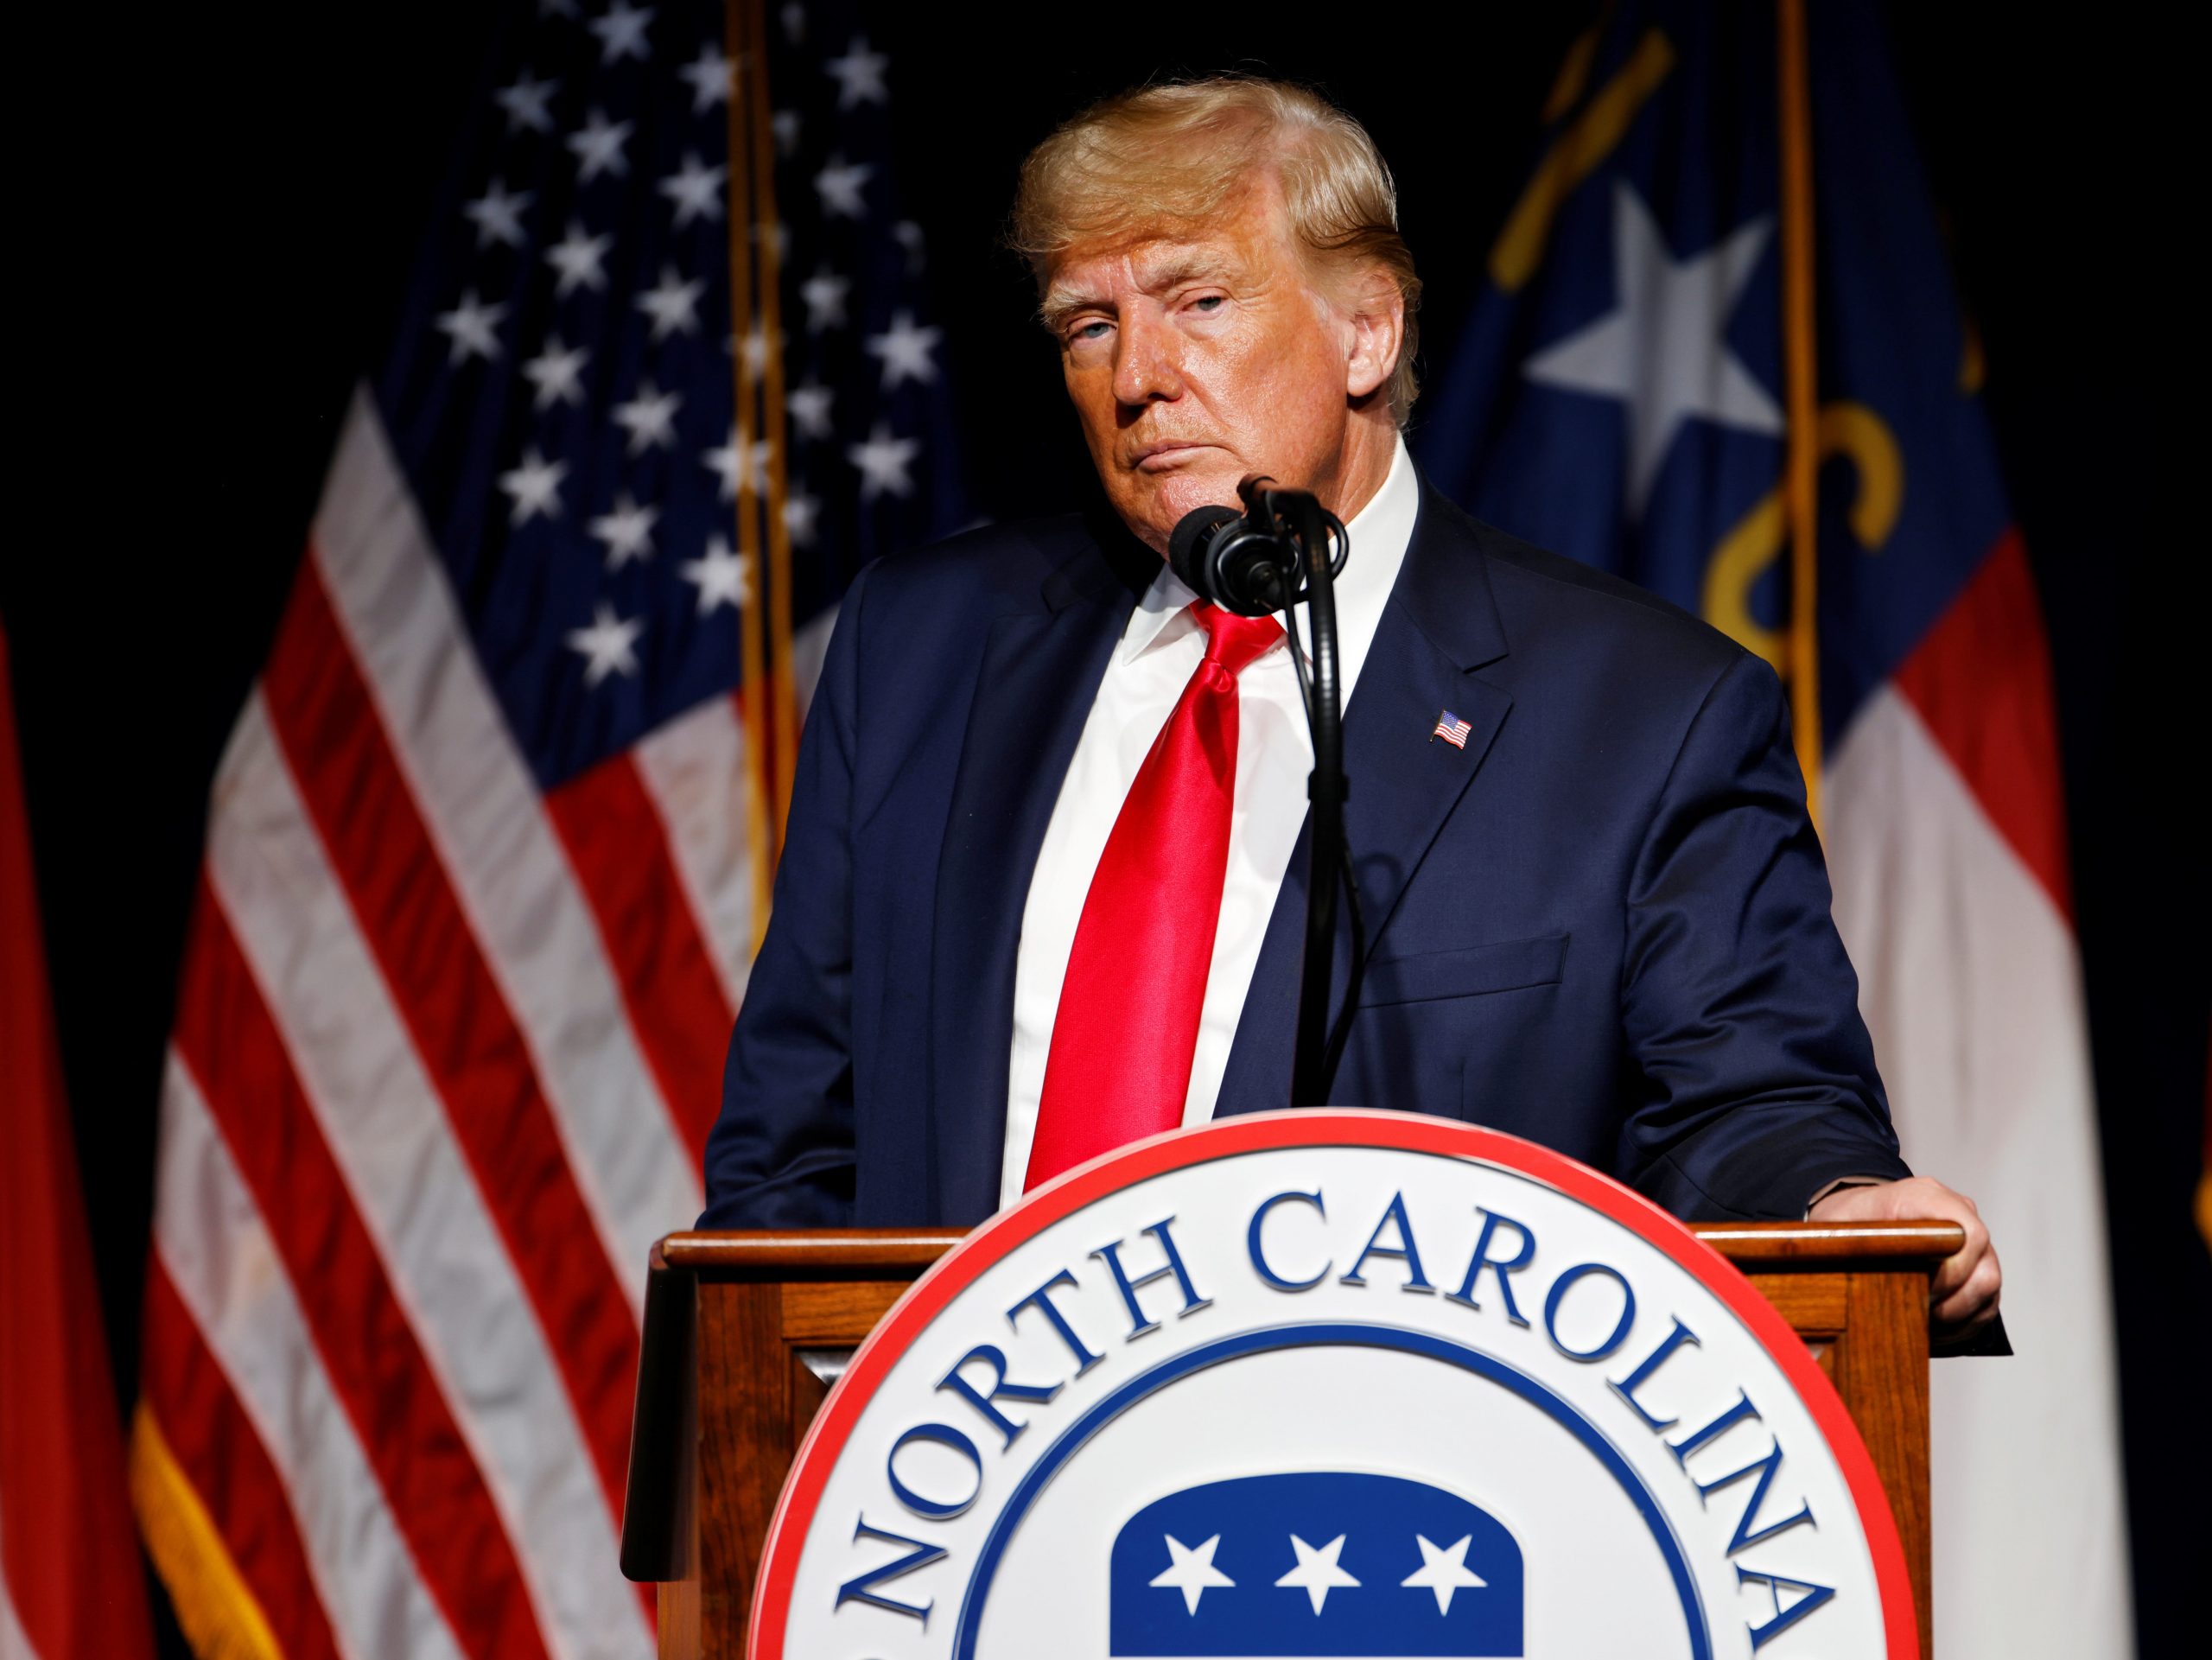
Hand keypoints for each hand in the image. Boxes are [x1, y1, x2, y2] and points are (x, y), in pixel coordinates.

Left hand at [1806, 1176, 2001, 1344]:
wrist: (1859, 1213)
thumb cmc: (1850, 1218)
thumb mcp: (1838, 1222)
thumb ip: (1853, 1240)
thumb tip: (1855, 1268)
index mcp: (1927, 1197)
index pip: (1969, 1234)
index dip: (1953, 1273)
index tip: (1924, 1295)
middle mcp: (1959, 1214)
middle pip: (1985, 1270)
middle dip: (1953, 1304)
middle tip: (1920, 1314)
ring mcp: (1973, 1240)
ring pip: (1987, 1290)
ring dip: (1957, 1317)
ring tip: (1923, 1322)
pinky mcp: (1978, 1266)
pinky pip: (1985, 1304)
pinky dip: (1960, 1323)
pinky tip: (1931, 1324)